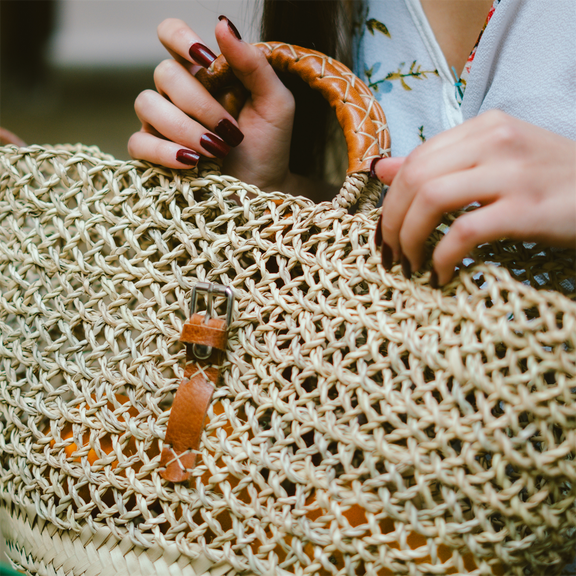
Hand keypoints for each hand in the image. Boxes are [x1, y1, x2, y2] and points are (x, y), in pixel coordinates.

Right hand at [128, 17, 295, 191]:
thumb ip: (253, 64)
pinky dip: (164, 152)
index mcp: (203, 73)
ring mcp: (161, 122)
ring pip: (146, 104)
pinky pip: (138, 142)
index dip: (179, 38)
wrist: (262, 188)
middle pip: (164, 73)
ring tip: (216, 150)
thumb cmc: (268, 145)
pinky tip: (192, 162)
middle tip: (229, 131)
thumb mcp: (275, 102)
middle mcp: (177, 93)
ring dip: (185, 128)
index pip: (171, 35)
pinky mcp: (152, 153)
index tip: (204, 59)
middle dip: (200, 104)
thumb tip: (222, 24)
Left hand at [372, 111, 575, 285]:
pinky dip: (442, 257)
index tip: (388, 230)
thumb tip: (383, 168)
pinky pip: (464, 231)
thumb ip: (440, 162)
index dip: (391, 199)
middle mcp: (496, 141)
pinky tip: (441, 274)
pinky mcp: (528, 208)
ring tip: (411, 264)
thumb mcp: (495, 161)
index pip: (416, 159)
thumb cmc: (554, 183)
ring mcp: (514, 173)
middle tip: (392, 253)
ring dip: (410, 238)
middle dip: (392, 222)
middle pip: (415, 178)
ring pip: (431, 199)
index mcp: (486, 127)